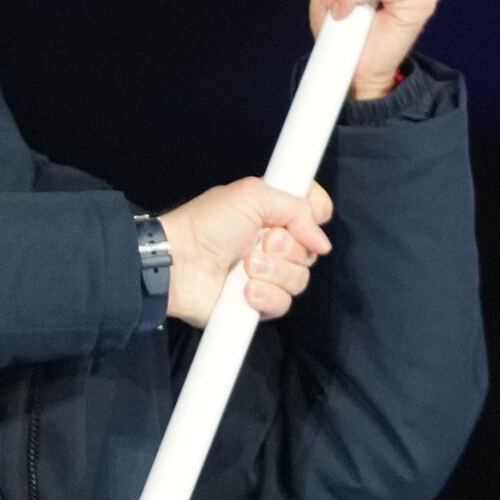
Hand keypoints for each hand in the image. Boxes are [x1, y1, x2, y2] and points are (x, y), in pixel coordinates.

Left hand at [158, 177, 332, 328]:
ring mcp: (267, 275)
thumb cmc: (207, 224)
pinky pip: (283, 303)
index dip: (316, 214)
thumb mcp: (251, 195)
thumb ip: (296, 207)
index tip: (309, 215)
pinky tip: (244, 289)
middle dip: (288, 247)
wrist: (178, 263)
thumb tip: (321, 241)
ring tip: (246, 266)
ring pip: (299, 279)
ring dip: (273, 272)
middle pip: (311, 250)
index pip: (314, 211)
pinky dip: (265, 295)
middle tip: (261, 242)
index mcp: (272, 213)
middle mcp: (273, 244)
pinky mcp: (258, 302)